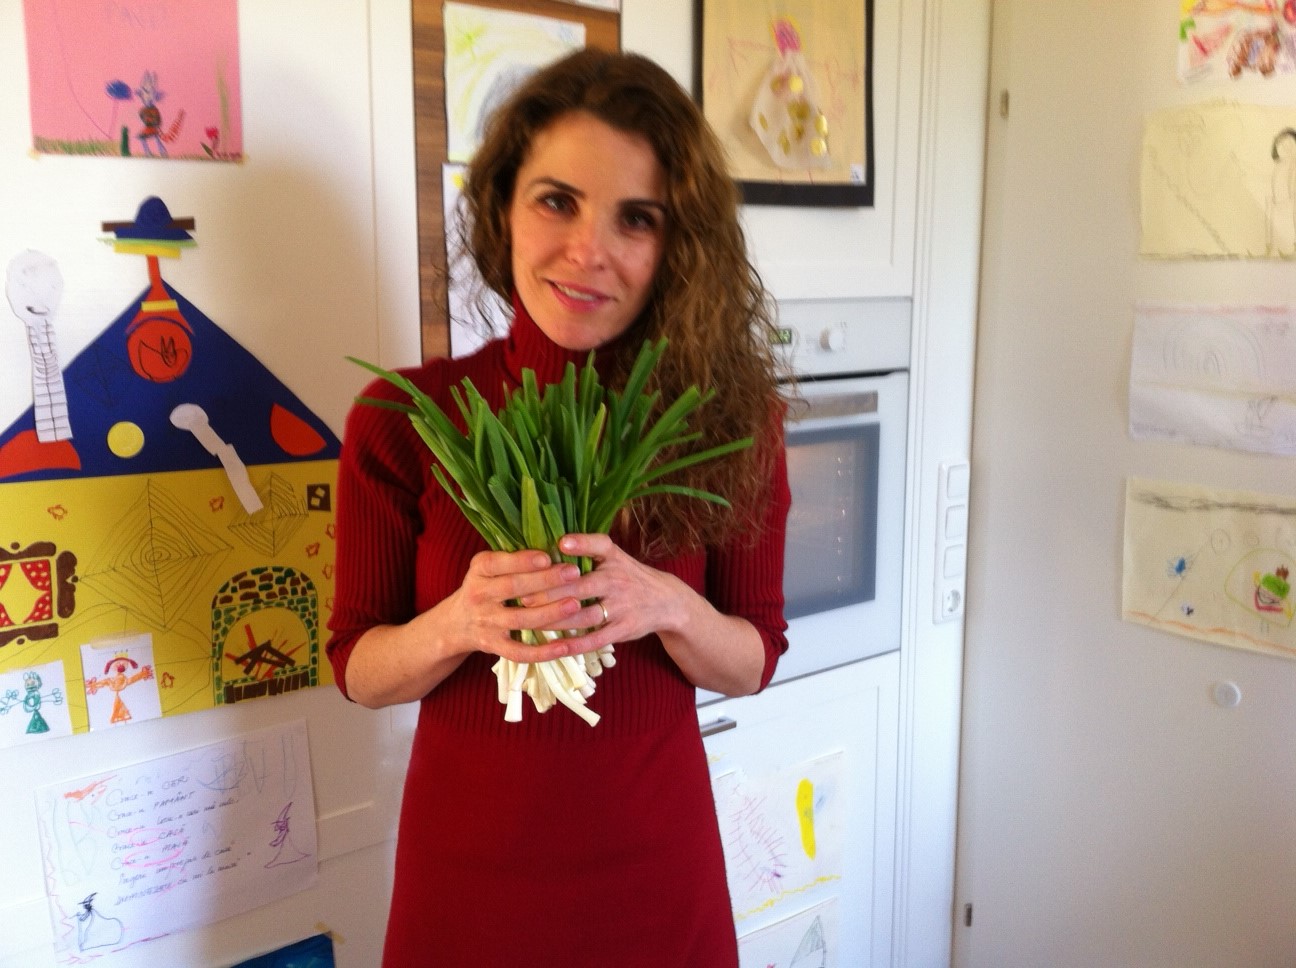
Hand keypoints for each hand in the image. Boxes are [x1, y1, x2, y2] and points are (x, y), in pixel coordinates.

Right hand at [432, 548, 590, 664]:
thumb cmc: (485, 587)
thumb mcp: (487, 567)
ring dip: (549, 613)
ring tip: (575, 604)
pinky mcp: (494, 646)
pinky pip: (519, 652)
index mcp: (478, 571)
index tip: (548, 556)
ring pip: (520, 619)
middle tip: (574, 573)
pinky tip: (565, 646)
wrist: (456, 624)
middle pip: (512, 588)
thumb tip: (554, 546)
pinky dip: (542, 652)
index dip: (522, 561)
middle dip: (545, 580)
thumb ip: (512, 558)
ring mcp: (486, 623)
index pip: (497, 563)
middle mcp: (478, 596)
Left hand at [514, 533, 689, 655]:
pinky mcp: (623, 629)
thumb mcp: (615, 557)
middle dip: (551, 591)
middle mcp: (617, 580)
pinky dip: (575, 645)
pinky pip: (596, 639)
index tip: (561, 543)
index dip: (582, 543)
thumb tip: (545, 545)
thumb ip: (587, 550)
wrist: (666, 601)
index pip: (600, 545)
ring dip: (556, 620)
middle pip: (581, 585)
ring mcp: (621, 606)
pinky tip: (555, 647)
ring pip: (584, 616)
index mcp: (613, 558)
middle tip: (522, 596)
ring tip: (530, 622)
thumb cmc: (629, 576)